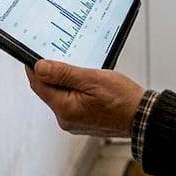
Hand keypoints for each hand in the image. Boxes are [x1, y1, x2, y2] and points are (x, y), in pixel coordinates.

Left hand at [26, 60, 145, 137]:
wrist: (142, 117)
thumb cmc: (123, 99)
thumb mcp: (93, 79)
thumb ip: (64, 73)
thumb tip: (39, 67)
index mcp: (65, 109)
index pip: (38, 85)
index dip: (34, 67)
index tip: (33, 53)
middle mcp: (65, 119)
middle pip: (48, 90)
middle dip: (53, 73)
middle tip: (62, 55)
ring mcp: (73, 122)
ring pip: (60, 95)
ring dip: (66, 81)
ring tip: (81, 69)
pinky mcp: (81, 121)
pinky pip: (70, 101)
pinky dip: (74, 90)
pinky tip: (87, 82)